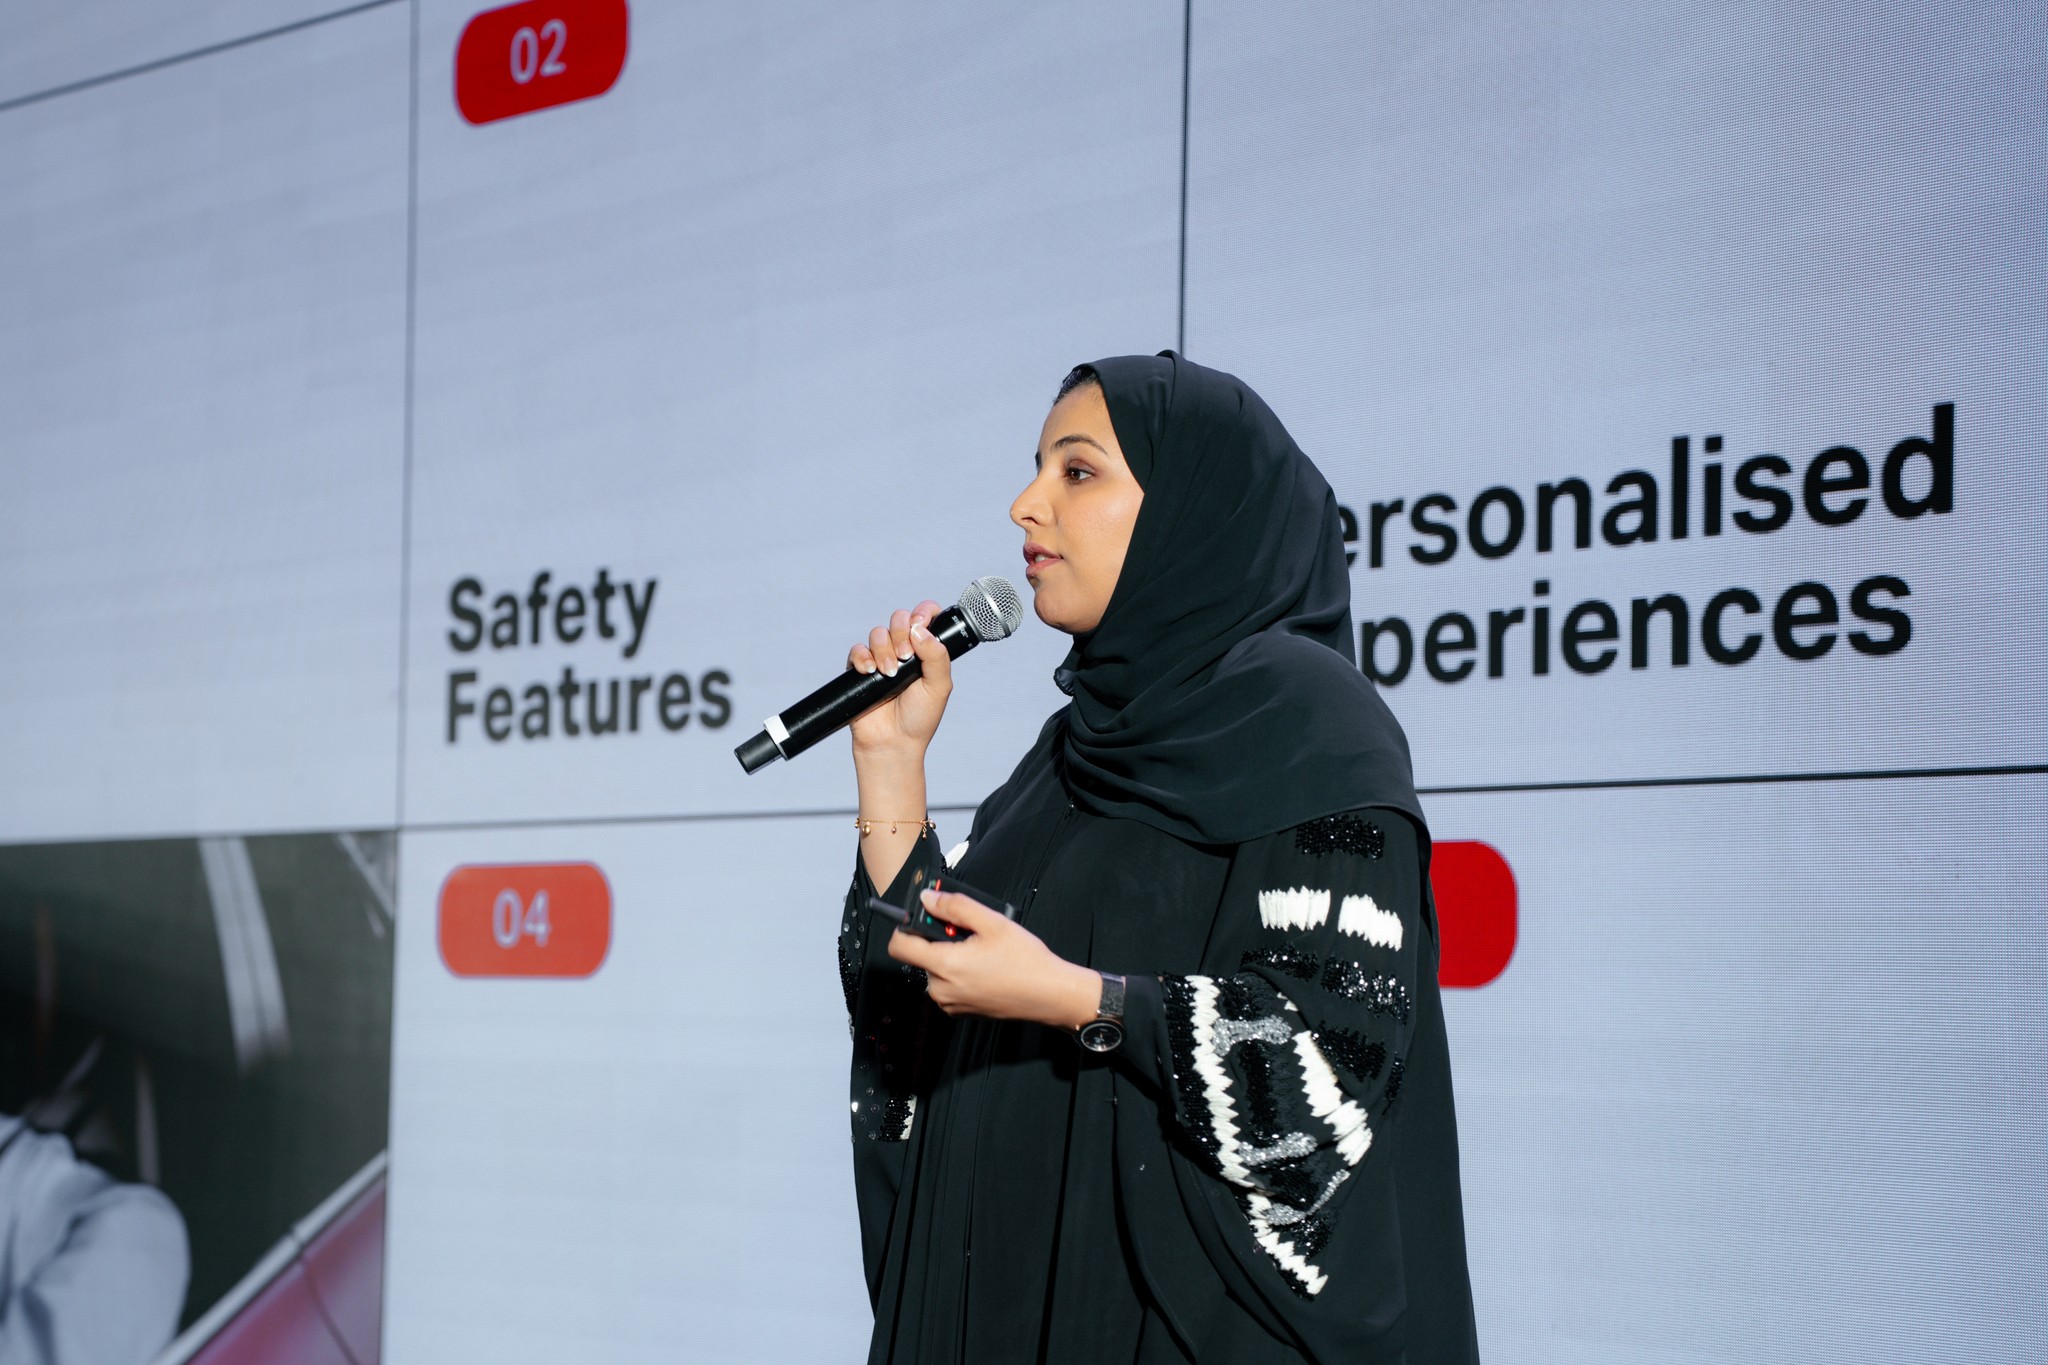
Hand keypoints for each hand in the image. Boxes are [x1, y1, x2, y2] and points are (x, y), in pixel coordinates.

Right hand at [846, 601, 951, 757]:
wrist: (893, 742)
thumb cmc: (919, 718)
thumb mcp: (939, 687)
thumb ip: (937, 656)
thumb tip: (920, 629)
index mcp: (926, 651)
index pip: (924, 617)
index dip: (923, 612)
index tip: (920, 623)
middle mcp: (904, 650)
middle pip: (899, 619)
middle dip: (901, 633)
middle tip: (906, 658)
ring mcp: (881, 658)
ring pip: (878, 632)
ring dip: (884, 650)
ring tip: (889, 673)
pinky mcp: (860, 669)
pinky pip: (857, 650)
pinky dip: (862, 657)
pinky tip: (870, 671)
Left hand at [887, 889, 1103, 1029]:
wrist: (1049, 995)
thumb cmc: (1026, 962)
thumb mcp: (992, 922)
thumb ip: (955, 906)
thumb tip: (929, 898)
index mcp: (945, 965)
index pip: (899, 946)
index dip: (906, 926)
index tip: (924, 917)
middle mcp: (941, 989)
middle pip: (920, 956)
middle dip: (938, 939)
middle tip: (968, 932)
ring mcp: (950, 1003)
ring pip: (935, 970)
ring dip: (950, 956)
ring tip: (981, 950)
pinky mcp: (960, 1010)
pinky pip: (947, 985)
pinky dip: (958, 972)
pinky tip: (984, 967)